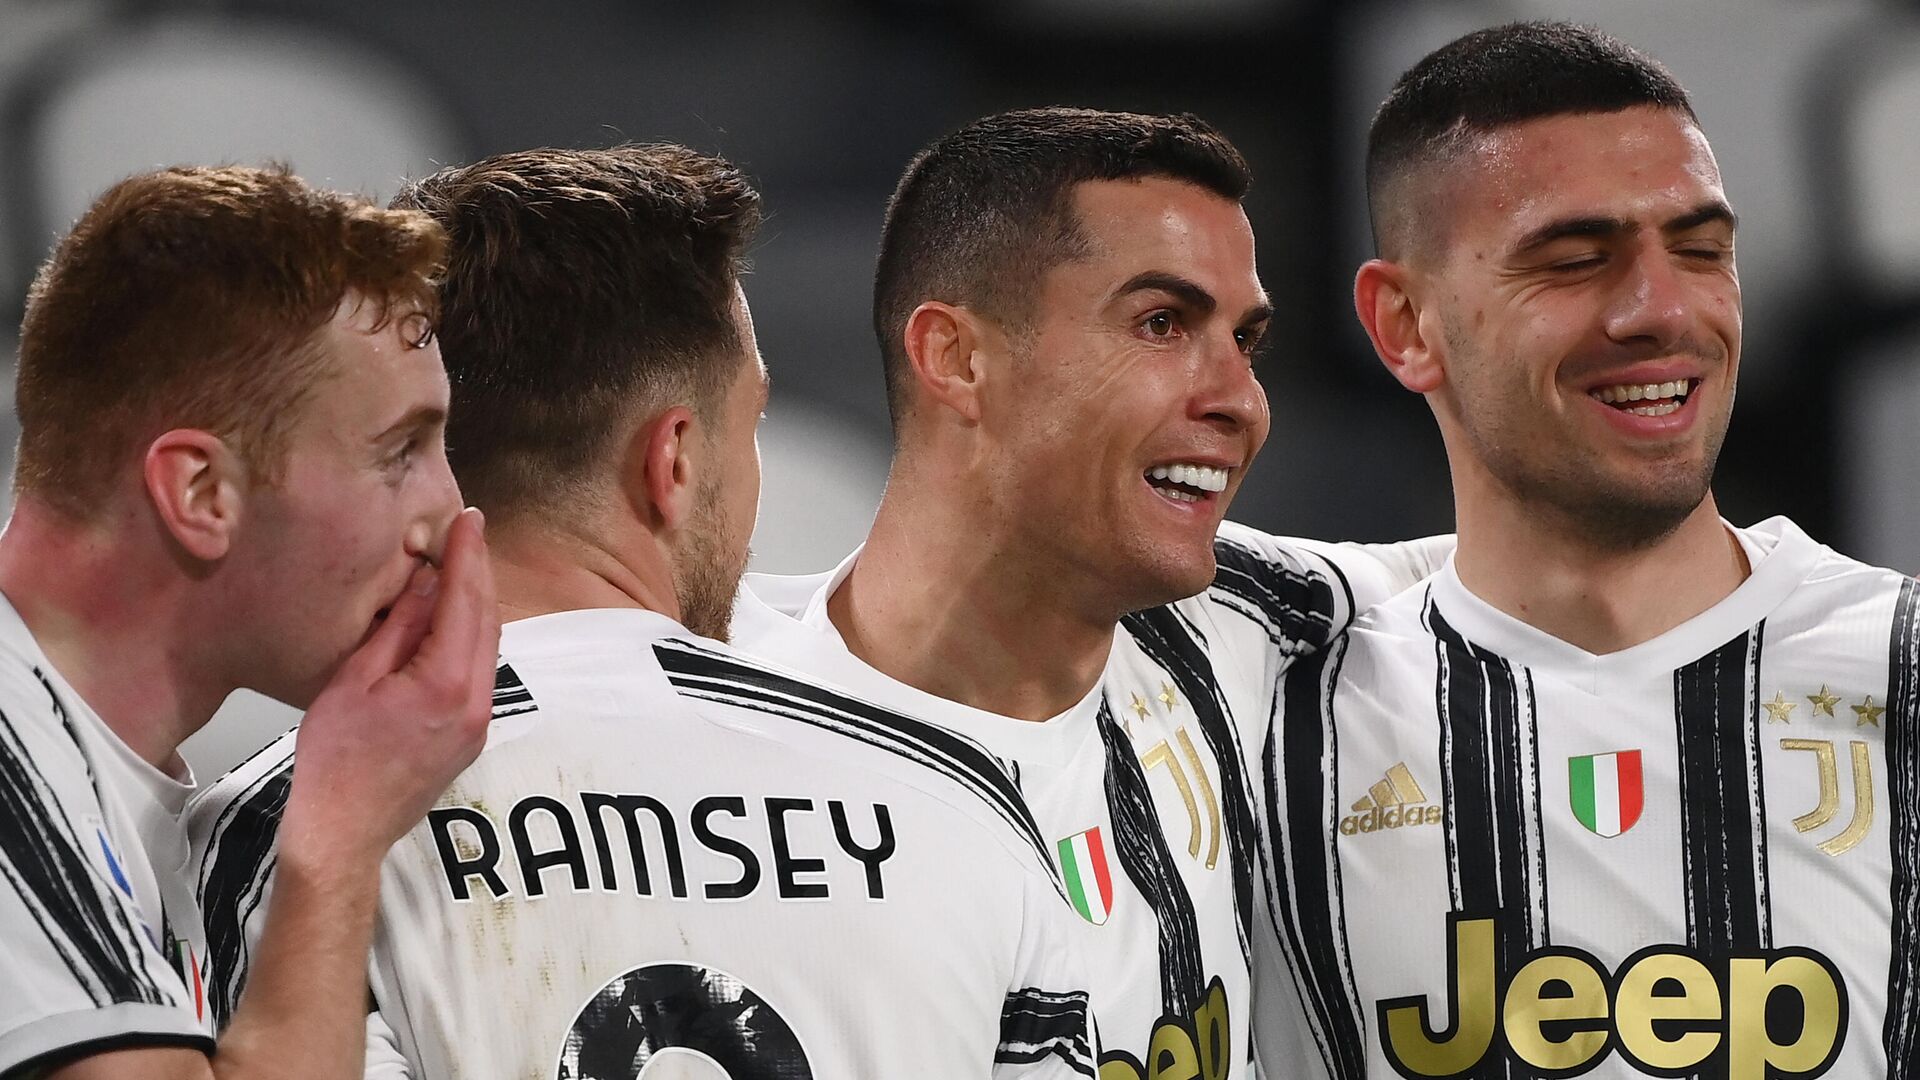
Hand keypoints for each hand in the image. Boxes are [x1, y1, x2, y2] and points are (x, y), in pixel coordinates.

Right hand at [278, 508, 500, 869]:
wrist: (345, 833)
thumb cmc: (335, 761)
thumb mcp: (355, 681)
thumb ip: (398, 629)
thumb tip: (427, 584)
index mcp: (447, 683)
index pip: (467, 601)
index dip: (468, 554)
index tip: (469, 518)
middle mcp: (477, 701)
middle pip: (487, 620)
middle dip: (478, 572)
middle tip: (468, 531)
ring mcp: (479, 722)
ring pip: (488, 645)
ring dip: (477, 603)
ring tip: (460, 565)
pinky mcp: (471, 735)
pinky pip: (480, 670)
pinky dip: (471, 636)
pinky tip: (453, 618)